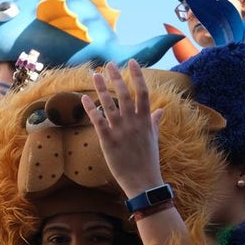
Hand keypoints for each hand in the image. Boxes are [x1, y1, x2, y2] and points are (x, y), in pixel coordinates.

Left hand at [82, 60, 164, 198]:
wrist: (143, 181)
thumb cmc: (149, 160)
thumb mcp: (154, 138)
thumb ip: (155, 122)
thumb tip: (161, 110)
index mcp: (145, 120)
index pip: (143, 92)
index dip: (137, 76)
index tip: (132, 63)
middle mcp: (134, 123)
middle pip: (125, 94)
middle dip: (117, 77)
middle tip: (109, 64)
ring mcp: (121, 131)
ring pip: (110, 105)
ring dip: (101, 88)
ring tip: (95, 75)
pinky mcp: (108, 141)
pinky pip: (98, 121)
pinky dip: (91, 109)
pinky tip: (83, 98)